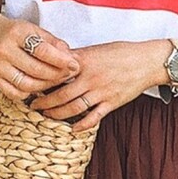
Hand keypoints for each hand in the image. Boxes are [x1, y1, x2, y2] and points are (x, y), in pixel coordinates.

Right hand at [0, 19, 79, 101]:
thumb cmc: (14, 33)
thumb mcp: (34, 30)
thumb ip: (53, 43)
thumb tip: (70, 57)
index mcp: (16, 33)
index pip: (42, 50)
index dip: (61, 60)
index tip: (74, 65)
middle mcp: (4, 50)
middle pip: (36, 70)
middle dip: (57, 75)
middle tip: (68, 74)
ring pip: (27, 84)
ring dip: (46, 86)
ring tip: (56, 80)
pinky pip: (16, 94)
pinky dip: (30, 93)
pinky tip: (38, 86)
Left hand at [27, 40, 155, 132]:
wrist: (147, 62)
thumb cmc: (122, 53)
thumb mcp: (96, 49)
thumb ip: (77, 57)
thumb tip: (58, 61)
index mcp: (84, 62)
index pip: (56, 73)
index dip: (41, 81)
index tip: (30, 85)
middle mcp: (90, 78)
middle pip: (60, 95)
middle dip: (44, 102)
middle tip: (33, 106)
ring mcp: (101, 92)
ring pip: (73, 108)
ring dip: (57, 114)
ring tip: (47, 116)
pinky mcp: (112, 103)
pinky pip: (93, 117)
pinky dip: (82, 125)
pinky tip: (73, 129)